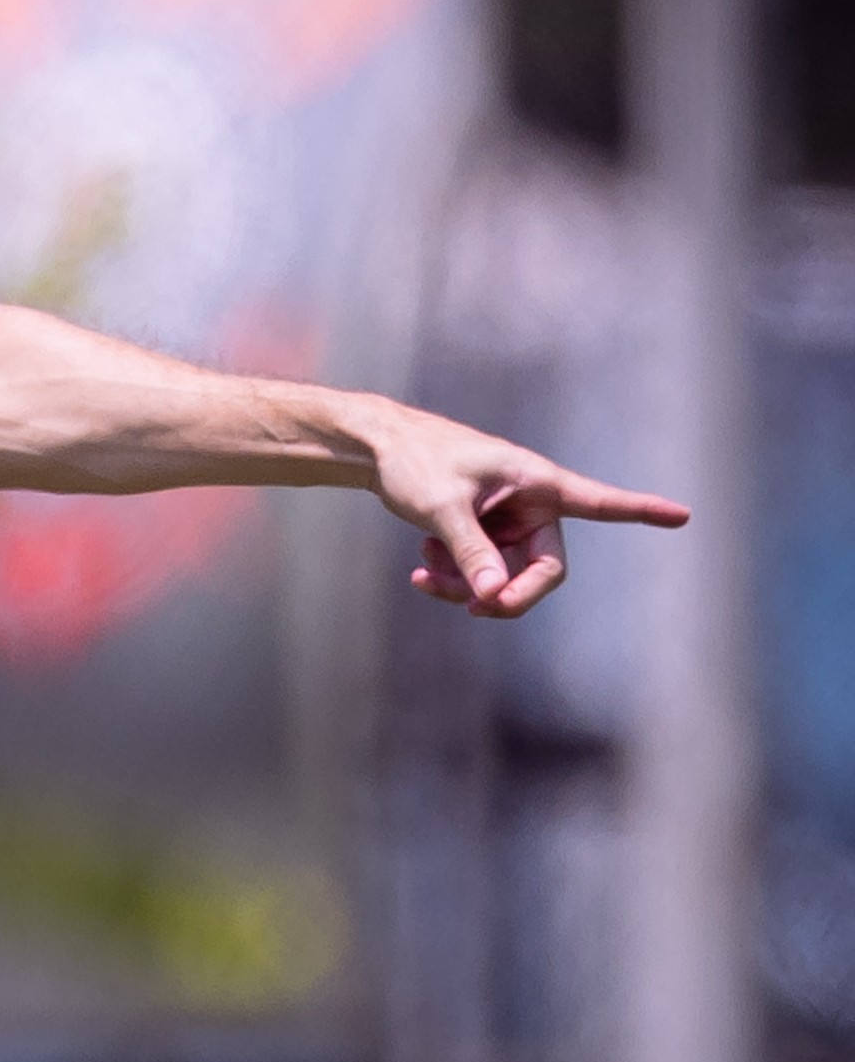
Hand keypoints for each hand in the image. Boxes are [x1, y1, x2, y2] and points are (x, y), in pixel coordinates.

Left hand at [369, 405, 689, 618]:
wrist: (379, 450)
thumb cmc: (415, 462)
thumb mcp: (442, 508)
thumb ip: (471, 552)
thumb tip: (498, 597)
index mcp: (537, 482)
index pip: (600, 501)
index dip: (641, 510)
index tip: (683, 515)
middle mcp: (531, 503)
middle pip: (544, 570)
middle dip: (509, 594)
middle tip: (474, 610)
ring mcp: (507, 522)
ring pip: (506, 578)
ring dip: (468, 587)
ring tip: (424, 572)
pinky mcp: (485, 534)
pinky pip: (483, 572)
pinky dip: (454, 576)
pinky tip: (422, 563)